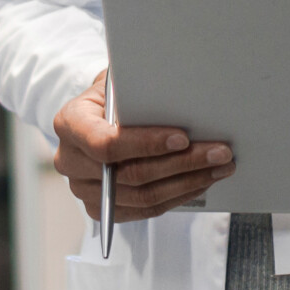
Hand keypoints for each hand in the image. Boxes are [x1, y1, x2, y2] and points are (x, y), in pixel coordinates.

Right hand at [51, 71, 234, 221]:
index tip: (183, 138)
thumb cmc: (113, 93)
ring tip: (219, 167)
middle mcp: (69, 161)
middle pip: (131, 174)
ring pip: (143, 197)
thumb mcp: (119, 79)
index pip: (106, 144)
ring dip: (188, 182)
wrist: (96, 114)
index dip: (146, 144)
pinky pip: (145, 210)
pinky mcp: (102, 208)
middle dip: (182, 163)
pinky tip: (201, 181)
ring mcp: (84, 189)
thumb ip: (139, 86)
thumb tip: (182, 90)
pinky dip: (177, 196)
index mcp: (69, 123)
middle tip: (220, 152)